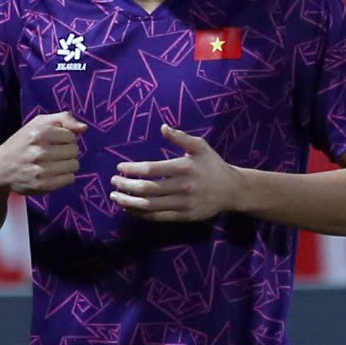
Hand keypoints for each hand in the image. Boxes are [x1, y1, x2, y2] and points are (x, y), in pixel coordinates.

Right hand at [0, 112, 85, 194]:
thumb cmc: (22, 143)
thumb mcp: (38, 123)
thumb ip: (63, 119)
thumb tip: (84, 128)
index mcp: (39, 133)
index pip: (71, 136)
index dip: (65, 138)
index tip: (53, 142)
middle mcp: (39, 152)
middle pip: (75, 151)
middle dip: (67, 151)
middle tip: (53, 154)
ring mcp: (40, 170)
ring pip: (74, 166)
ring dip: (67, 164)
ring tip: (53, 164)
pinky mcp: (42, 186)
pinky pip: (69, 179)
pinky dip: (64, 177)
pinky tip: (52, 173)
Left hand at [112, 123, 244, 223]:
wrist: (232, 190)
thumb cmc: (212, 165)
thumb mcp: (200, 147)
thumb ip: (181, 137)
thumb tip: (162, 127)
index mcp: (184, 167)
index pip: (150, 169)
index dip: (131, 169)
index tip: (119, 168)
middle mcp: (183, 187)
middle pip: (146, 189)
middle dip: (125, 187)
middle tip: (113, 183)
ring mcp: (183, 204)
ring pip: (149, 206)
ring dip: (128, 203)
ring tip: (116, 198)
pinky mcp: (184, 216)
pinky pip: (157, 217)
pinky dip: (140, 214)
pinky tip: (130, 208)